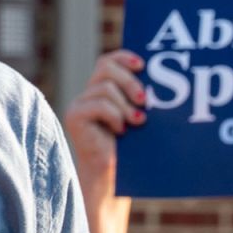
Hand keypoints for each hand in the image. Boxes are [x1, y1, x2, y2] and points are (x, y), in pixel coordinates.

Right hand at [63, 49, 146, 185]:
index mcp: (102, 90)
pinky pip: (99, 104)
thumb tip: (158, 82)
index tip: (143, 65)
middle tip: (145, 100)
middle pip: (105, 68)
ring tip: (137, 122)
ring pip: (105, 88)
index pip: (107, 61)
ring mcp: (79, 104)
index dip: (123, 58)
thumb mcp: (137, 115)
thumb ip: (139, 98)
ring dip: (126, 105)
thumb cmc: (130, 147)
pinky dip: (115, 116)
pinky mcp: (74, 116)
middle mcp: (88, 93)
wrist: (112, 174)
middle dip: (129, 81)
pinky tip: (121, 131)